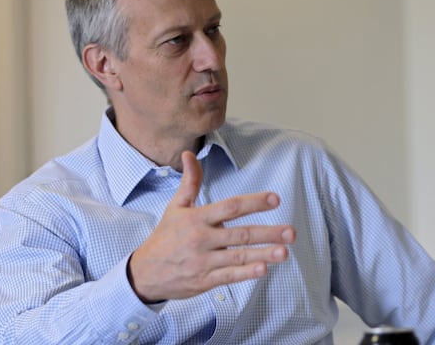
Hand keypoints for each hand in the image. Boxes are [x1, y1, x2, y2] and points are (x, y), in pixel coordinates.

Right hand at [127, 151, 295, 302]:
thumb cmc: (165, 237)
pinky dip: (246, 274)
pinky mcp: (204, 281)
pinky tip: (263, 269)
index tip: (275, 199)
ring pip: (238, 257)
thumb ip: (190, 182)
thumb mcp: (176, 207)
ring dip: (264, 254)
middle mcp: (201, 239)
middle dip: (268, 233)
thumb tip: (189, 154)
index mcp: (196, 218)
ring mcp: (203, 261)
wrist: (143, 273)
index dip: (254, 202)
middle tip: (291, 232)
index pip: (230, 207)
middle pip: (240, 234)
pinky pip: (229, 276)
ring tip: (285, 252)